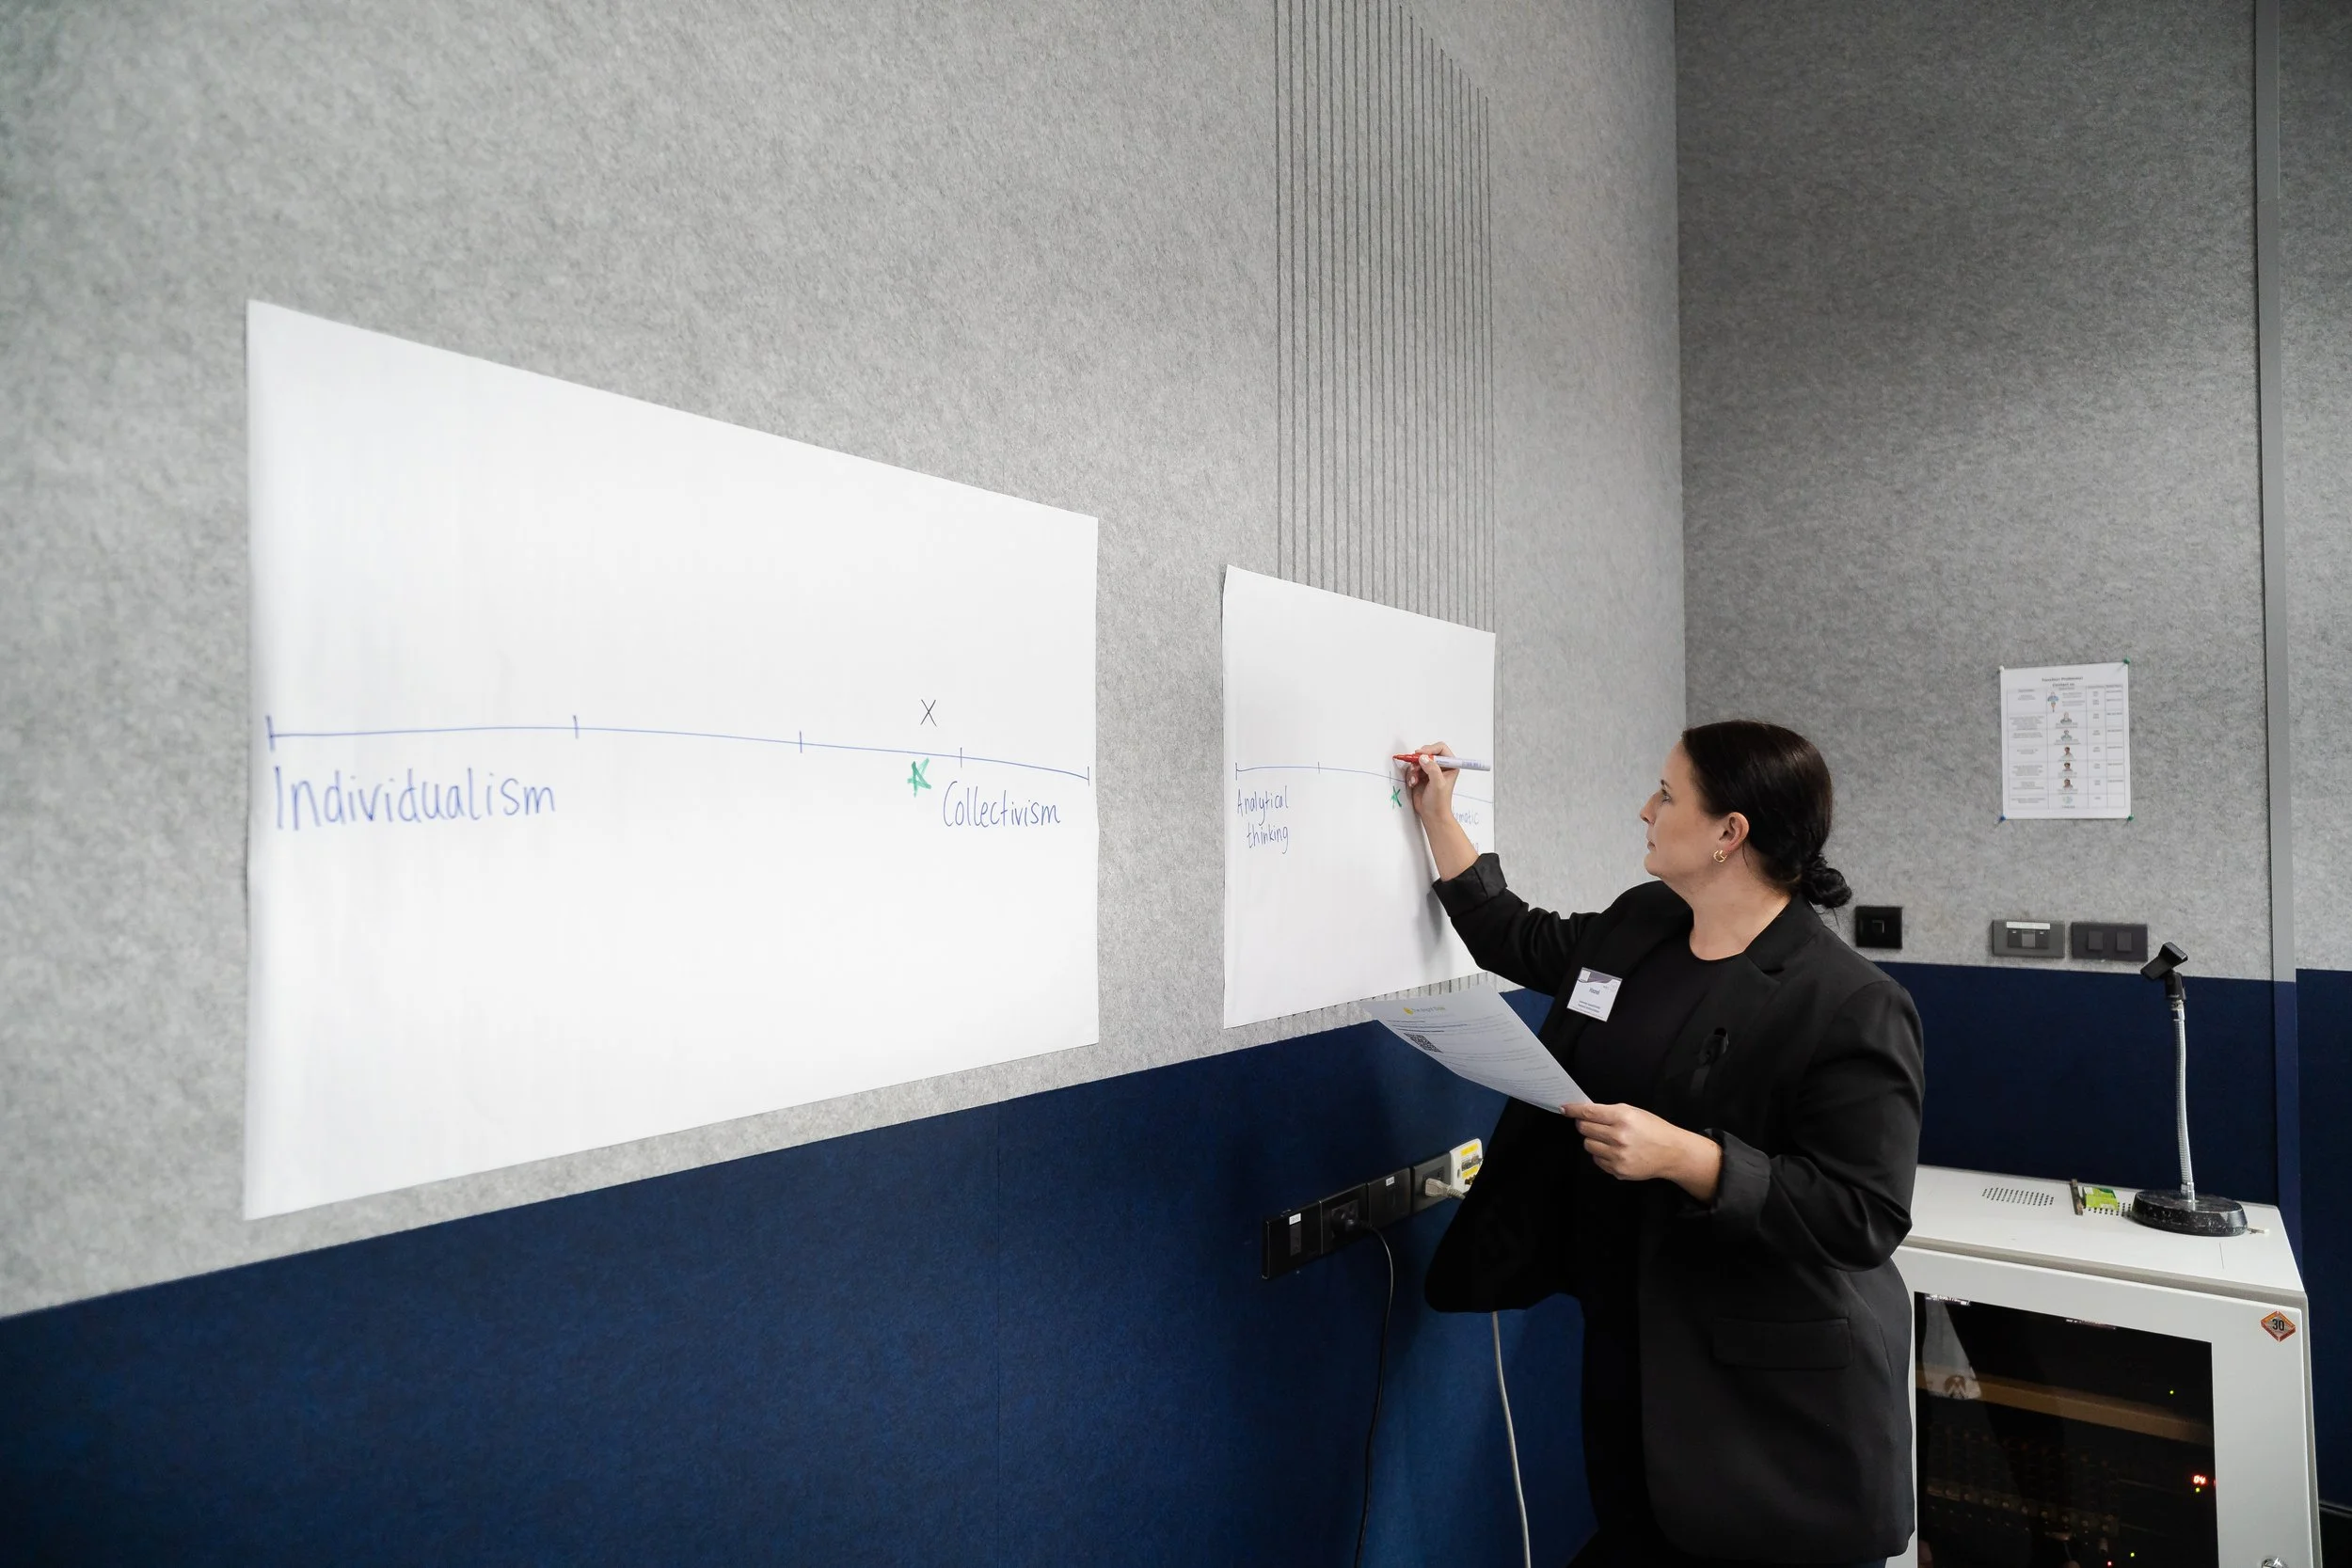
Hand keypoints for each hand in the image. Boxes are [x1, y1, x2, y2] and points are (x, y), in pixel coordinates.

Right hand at [1402, 742, 1459, 826]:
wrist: (1432, 814)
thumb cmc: (1439, 801)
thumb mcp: (1438, 784)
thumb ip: (1432, 769)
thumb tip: (1423, 757)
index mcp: (1450, 765)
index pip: (1440, 748)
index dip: (1430, 749)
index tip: (1421, 754)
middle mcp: (1441, 766)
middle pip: (1428, 752)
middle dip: (1419, 760)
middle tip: (1415, 767)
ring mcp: (1430, 770)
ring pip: (1418, 761)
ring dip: (1414, 769)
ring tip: (1414, 779)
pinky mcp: (1422, 776)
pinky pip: (1413, 768)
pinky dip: (1411, 774)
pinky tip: (1413, 783)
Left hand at [1564, 1102, 1722, 1201]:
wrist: (1672, 1152)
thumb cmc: (1653, 1129)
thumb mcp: (1634, 1112)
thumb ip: (1609, 1112)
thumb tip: (1584, 1112)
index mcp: (1623, 1117)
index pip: (1589, 1112)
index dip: (1573, 1110)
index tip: (1564, 1109)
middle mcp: (1619, 1136)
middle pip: (1584, 1129)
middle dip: (1584, 1125)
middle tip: (1592, 1124)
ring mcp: (1618, 1155)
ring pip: (1587, 1145)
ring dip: (1593, 1140)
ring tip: (1607, 1139)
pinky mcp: (1618, 1170)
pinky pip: (1597, 1160)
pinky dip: (1601, 1154)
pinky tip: (1614, 1151)